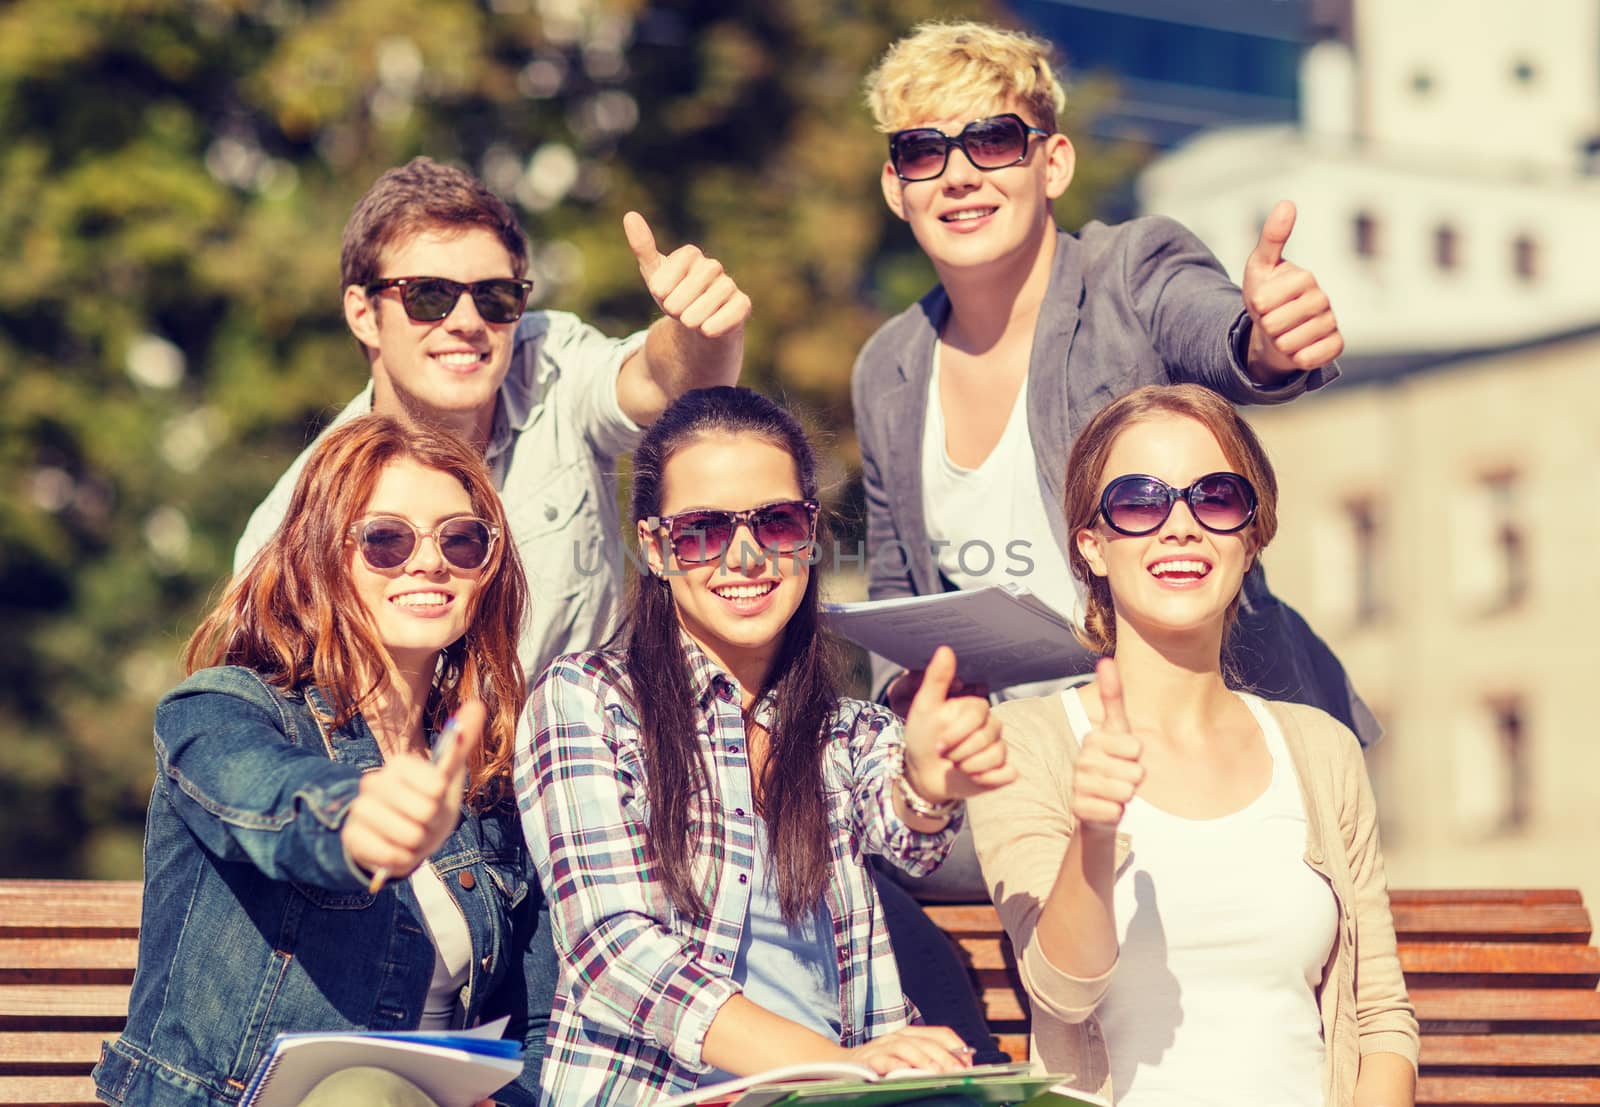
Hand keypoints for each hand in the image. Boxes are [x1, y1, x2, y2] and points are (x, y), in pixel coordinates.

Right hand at [342, 701, 482, 880]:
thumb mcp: (447, 775)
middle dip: (431, 824)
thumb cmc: (428, 803)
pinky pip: (393, 856)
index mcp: (399, 764)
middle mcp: (373, 782)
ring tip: (410, 835)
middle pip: (425, 812)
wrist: (400, 837)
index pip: (435, 785)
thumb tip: (478, 703)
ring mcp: (359, 810)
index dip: (439, 797)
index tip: (433, 796)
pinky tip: (396, 850)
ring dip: (418, 843)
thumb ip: (461, 742)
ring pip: (410, 836)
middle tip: (422, 820)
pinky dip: (403, 859)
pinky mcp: (351, 838)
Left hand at [624, 211, 750, 338]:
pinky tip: (706, 330)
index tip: (660, 294)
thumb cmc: (674, 296)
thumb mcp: (655, 275)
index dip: (665, 285)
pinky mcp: (742, 305)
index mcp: (692, 255)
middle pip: (692, 285)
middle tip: (675, 310)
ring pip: (711, 301)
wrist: (695, 325)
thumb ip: (643, 247)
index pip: (676, 266)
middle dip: (677, 304)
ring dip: (694, 316)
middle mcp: (713, 266)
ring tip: (689, 321)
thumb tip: (630, 215)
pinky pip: (734, 311)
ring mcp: (729, 285)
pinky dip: (717, 324)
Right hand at [842, 1025, 971, 1075]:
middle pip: (927, 1041)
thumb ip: (927, 1061)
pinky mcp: (868, 1059)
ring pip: (907, 1047)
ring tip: (937, 1071)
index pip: (940, 1033)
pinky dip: (897, 1065)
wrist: (842, 1067)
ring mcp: (883, 1046)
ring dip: (924, 1059)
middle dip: (946, 1057)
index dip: (957, 1047)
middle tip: (958, 1072)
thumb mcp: (905, 1060)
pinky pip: (885, 1059)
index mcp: (911, 1035)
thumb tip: (958, 1068)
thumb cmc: (879, 1065)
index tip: (969, 1064)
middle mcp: (898, 1036)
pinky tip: (906, 1073)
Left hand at [900, 646, 1015, 805]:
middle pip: (987, 736)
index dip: (957, 732)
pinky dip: (987, 779)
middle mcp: (991, 726)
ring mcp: (998, 748)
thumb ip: (937, 679)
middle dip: (959, 751)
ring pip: (995, 755)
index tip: (938, 744)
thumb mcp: (925, 707)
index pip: (978, 714)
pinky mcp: (1002, 771)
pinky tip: (972, 778)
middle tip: (945, 755)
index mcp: (976, 709)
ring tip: (956, 766)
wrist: (923, 773)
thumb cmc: (923, 737)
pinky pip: (1006, 773)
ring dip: (968, 766)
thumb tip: (945, 648)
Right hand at [1070, 659, 1143, 830]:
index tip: (1125, 757)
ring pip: (1126, 792)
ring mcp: (1078, 784)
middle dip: (1134, 779)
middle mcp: (1082, 759)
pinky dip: (1116, 813)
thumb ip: (1112, 696)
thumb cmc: (1113, 766)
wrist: (1096, 808)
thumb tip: (1104, 659)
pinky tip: (1106, 808)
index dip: (1137, 756)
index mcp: (1092, 738)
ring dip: (1126, 796)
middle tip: (1120, 779)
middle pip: (1134, 771)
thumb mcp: (1118, 731)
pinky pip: (1114, 811)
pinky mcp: (1078, 808)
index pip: (1134, 747)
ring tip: (1114, 793)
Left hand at [1241, 200, 1343, 375]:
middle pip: (1274, 324)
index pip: (1261, 302)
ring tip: (1282, 333)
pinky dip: (1297, 358)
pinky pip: (1310, 358)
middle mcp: (1323, 299)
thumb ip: (1272, 237)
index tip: (1262, 302)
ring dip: (1278, 344)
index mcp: (1305, 277)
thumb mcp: (1260, 266)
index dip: (1253, 307)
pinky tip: (1297, 349)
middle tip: (1271, 320)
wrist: (1276, 330)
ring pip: (1288, 344)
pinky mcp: (1335, 346)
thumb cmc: (1266, 296)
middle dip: (1264, 327)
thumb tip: (1287, 203)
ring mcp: (1331, 323)